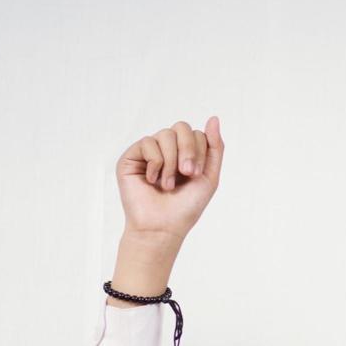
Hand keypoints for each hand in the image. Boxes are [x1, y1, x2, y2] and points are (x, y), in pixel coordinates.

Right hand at [116, 117, 224, 257]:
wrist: (163, 228)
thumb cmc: (185, 207)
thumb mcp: (209, 176)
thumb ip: (215, 147)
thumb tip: (214, 118)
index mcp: (184, 154)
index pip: (196, 133)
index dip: (200, 151)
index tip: (196, 175)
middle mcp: (166, 150)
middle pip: (181, 127)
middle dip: (189, 150)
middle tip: (187, 173)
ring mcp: (148, 152)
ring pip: (165, 134)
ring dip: (171, 161)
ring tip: (168, 184)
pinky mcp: (130, 157)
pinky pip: (147, 142)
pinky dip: (155, 163)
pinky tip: (152, 180)